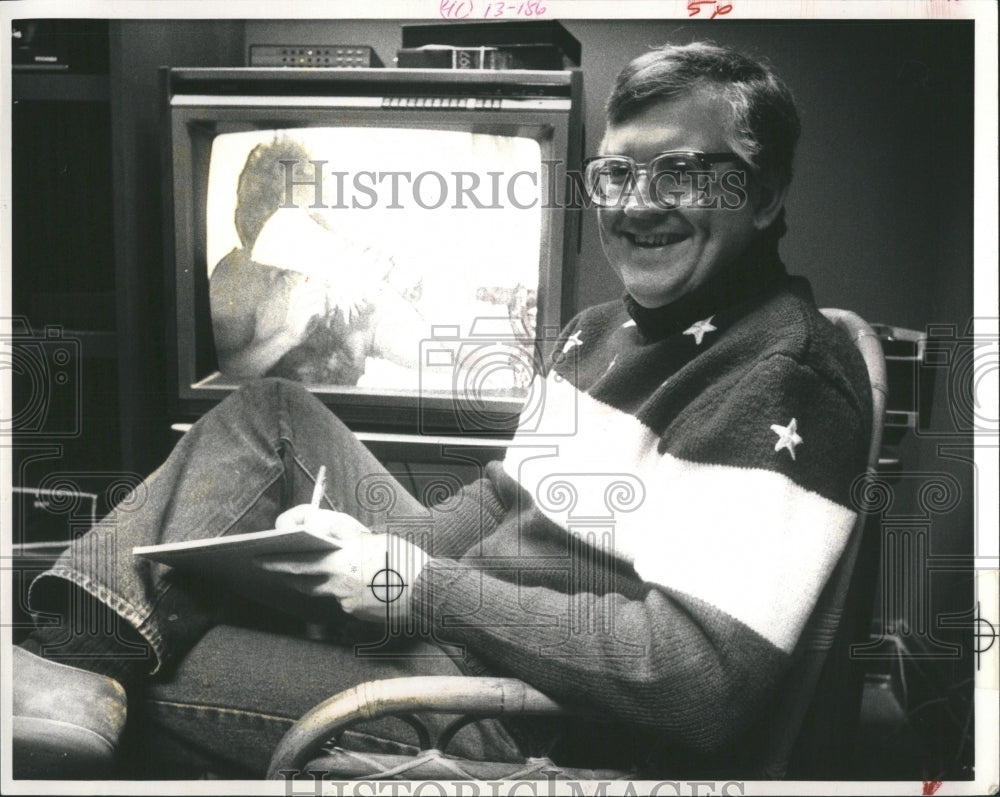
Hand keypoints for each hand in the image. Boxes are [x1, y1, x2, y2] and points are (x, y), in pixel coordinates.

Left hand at [257, 506, 429, 622]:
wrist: (426, 591)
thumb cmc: (404, 560)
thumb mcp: (375, 540)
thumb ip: (350, 542)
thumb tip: (335, 542)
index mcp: (341, 558)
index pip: (299, 560)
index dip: (277, 560)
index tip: (261, 557)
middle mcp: (338, 581)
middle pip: (303, 579)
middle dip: (284, 573)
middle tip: (268, 567)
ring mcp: (345, 600)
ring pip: (323, 590)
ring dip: (316, 582)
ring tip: (317, 574)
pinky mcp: (355, 614)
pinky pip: (343, 602)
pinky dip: (345, 593)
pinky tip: (361, 587)